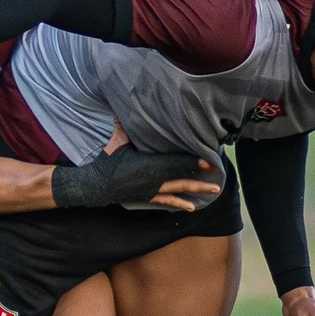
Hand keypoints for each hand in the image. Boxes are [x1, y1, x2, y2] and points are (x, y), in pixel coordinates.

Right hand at [96, 122, 216, 209]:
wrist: (96, 186)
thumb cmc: (107, 162)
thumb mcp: (116, 142)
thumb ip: (123, 126)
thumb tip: (123, 108)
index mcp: (150, 164)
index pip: (176, 162)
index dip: (194, 161)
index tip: (209, 159)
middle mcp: (154, 179)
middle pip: (182, 176)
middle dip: (201, 175)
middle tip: (218, 174)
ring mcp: (152, 190)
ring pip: (179, 190)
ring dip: (197, 189)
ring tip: (214, 190)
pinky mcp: (148, 197)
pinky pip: (166, 201)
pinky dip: (179, 203)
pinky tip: (191, 206)